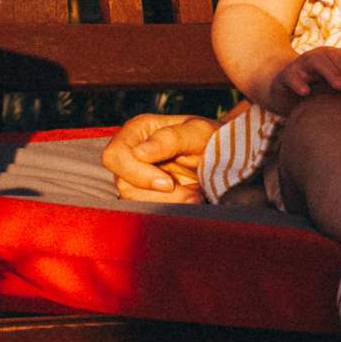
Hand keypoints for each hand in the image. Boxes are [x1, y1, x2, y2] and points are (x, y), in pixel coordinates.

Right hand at [103, 113, 218, 201]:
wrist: (225, 156)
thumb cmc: (212, 137)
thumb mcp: (199, 133)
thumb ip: (170, 138)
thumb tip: (139, 152)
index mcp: (138, 130)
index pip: (115, 156)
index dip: (138, 174)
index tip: (168, 183)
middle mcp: (132, 153)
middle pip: (124, 184)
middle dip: (160, 196)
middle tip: (192, 192)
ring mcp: (137, 176)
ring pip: (134, 202)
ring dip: (169, 204)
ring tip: (195, 195)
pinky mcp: (147, 195)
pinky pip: (147, 210)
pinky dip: (171, 210)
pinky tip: (191, 200)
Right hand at [268, 45, 340, 110]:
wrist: (285, 91)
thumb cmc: (318, 91)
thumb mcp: (337, 89)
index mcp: (336, 58)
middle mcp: (321, 56)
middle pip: (338, 58)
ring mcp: (302, 64)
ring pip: (317, 60)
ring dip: (331, 71)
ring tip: (340, 86)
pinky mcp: (286, 75)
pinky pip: (291, 75)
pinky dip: (298, 82)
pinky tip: (306, 93)